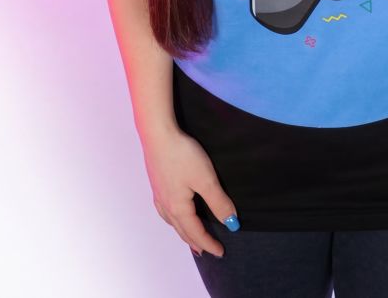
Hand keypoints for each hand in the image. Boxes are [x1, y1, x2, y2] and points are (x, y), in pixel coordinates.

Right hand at [141, 126, 237, 258]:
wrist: (158, 134)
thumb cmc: (182, 155)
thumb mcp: (206, 179)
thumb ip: (218, 202)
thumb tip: (231, 224)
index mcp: (178, 208)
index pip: (196, 232)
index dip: (209, 243)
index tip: (221, 252)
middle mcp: (166, 205)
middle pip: (182, 230)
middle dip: (196, 241)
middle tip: (206, 252)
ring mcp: (159, 195)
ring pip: (172, 221)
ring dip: (183, 232)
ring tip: (191, 237)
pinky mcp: (157, 183)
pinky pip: (166, 210)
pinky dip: (174, 218)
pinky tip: (175, 212)